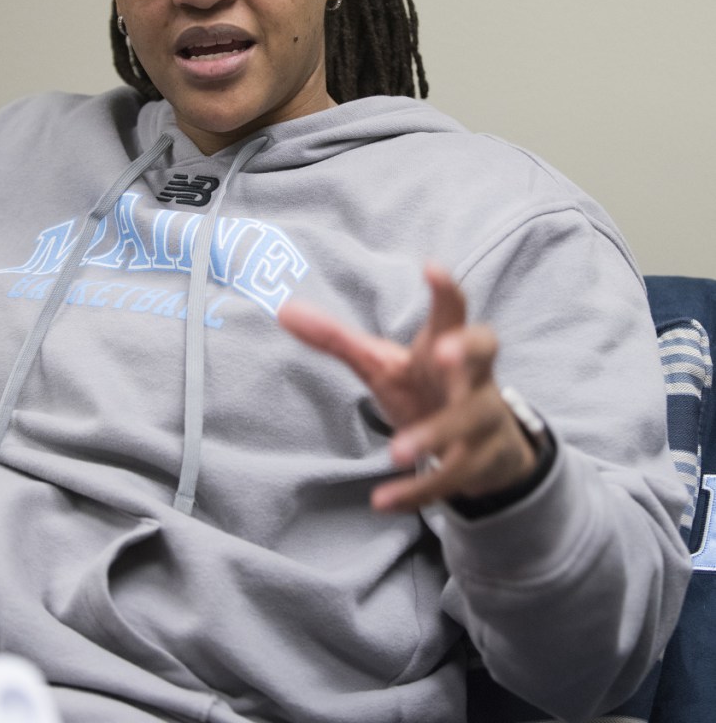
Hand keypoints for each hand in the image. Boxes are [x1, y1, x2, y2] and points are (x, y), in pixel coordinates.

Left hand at [277, 264, 537, 511]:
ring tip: (396, 451)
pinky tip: (381, 501)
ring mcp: (480, 419)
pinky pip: (451, 478)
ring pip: (467, 422)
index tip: (431, 267)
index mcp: (446, 343)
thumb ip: (335, 339)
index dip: (445, 290)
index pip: (452, 311)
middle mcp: (471, 375)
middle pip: (484, 352)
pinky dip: (417, 491)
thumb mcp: (381, 363)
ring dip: (434, 435)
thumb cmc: (425, 387)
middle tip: (442, 353)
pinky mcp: (477, 462)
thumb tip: (283, 310)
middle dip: (466, 350)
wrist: (484, 445)